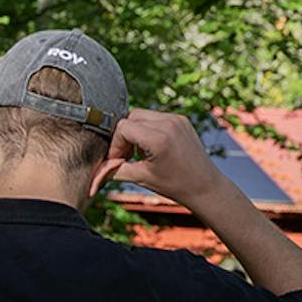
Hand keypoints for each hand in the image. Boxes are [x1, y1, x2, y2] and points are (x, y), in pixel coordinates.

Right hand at [97, 107, 230, 212]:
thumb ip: (116, 171)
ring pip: (142, 115)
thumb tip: (96, 171)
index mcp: (158, 138)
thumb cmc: (175, 185)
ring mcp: (176, 119)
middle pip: (131, 117)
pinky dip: (148, 129)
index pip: (123, 127)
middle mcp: (168, 123)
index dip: (116, 144)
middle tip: (126, 156)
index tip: (118, 160)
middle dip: (124, 135)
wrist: (204, 186)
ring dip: (136, 131)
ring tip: (140, 152)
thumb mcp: (142, 178)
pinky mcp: (181, 119)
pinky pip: (156, 117)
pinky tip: (152, 147)